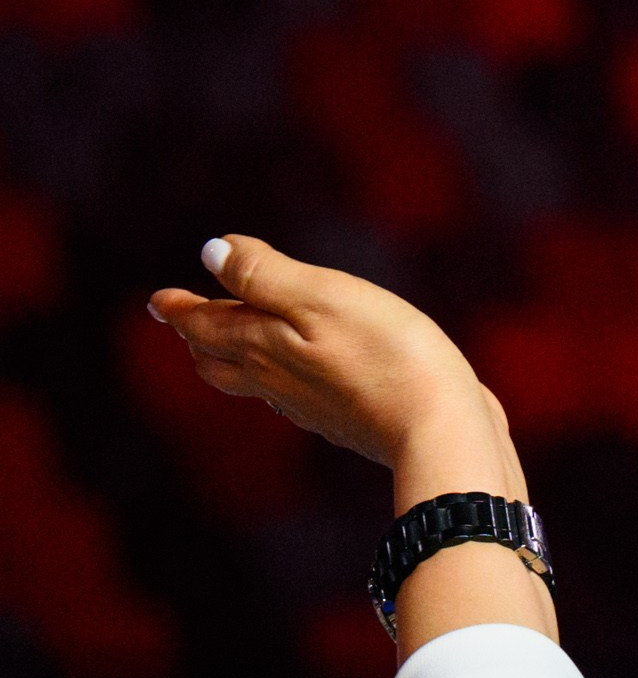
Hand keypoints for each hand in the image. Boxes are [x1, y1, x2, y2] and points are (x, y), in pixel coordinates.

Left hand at [147, 234, 522, 501]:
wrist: (439, 426)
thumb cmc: (386, 352)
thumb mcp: (322, 297)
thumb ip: (264, 275)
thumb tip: (212, 252)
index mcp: (263, 347)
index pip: (204, 326)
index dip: (180, 309)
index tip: (158, 300)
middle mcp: (276, 382)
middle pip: (218, 361)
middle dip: (199, 336)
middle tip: (186, 319)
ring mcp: (310, 406)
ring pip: (252, 382)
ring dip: (232, 358)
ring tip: (229, 342)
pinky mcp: (345, 419)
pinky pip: (292, 398)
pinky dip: (277, 379)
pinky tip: (299, 374)